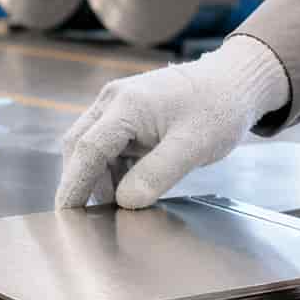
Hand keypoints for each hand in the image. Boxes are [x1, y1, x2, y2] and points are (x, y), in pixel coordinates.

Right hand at [56, 36, 290, 208]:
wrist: (233, 81)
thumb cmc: (218, 108)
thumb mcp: (194, 146)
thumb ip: (158, 173)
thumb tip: (125, 202)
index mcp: (126, 105)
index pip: (88, 148)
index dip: (74, 183)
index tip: (65, 212)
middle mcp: (114, 101)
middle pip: (79, 146)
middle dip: (79, 181)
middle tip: (84, 217)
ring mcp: (118, 106)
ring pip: (92, 147)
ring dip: (98, 177)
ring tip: (115, 207)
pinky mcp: (127, 115)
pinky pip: (109, 146)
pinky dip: (112, 170)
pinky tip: (127, 188)